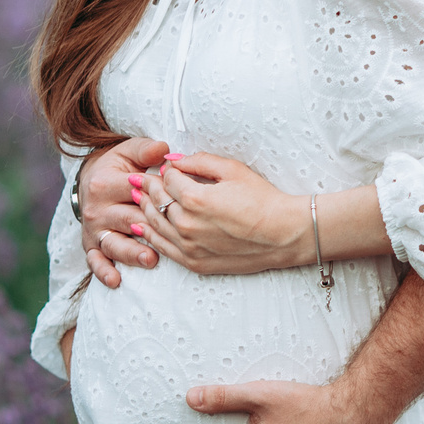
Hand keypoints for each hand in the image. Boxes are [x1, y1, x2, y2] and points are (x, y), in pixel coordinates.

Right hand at [80, 137, 169, 287]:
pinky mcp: (91, 245)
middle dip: (150, 228)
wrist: (91, 179)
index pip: (135, 193)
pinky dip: (104, 272)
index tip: (177, 202)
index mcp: (105, 183)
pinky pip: (95, 261)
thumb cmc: (119, 166)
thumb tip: (164, 149)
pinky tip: (116, 280)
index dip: (158, 197)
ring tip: (151, 259)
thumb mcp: (129, 151)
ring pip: (114, 244)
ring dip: (132, 254)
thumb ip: (146, 150)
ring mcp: (94, 230)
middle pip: (128, 220)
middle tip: (172, 236)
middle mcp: (97, 209)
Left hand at [125, 153, 307, 275]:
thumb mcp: (233, 170)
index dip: (165, 171)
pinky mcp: (195, 263)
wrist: (283, 235)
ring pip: (155, 225)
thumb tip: (172, 160)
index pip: (168, 180)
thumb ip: (199, 161)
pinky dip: (151, 235)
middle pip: (157, 201)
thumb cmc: (263, 200)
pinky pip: (163, 248)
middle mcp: (187, 224)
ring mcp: (189, 247)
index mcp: (195, 199)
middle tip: (140, 180)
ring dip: (145, 209)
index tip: (164, 168)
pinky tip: (143, 226)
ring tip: (139, 198)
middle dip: (148, 188)